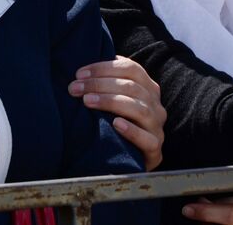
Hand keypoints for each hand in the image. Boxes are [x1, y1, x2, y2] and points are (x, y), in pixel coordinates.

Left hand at [69, 56, 165, 170]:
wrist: (127, 165)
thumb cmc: (115, 128)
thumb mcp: (115, 103)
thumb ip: (107, 85)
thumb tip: (82, 70)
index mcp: (148, 88)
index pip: (131, 69)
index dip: (105, 68)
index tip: (79, 74)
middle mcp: (156, 105)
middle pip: (132, 87)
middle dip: (100, 84)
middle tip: (75, 88)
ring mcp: (157, 127)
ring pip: (140, 109)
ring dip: (111, 102)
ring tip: (87, 101)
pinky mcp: (155, 150)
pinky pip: (147, 139)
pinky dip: (132, 130)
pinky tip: (115, 124)